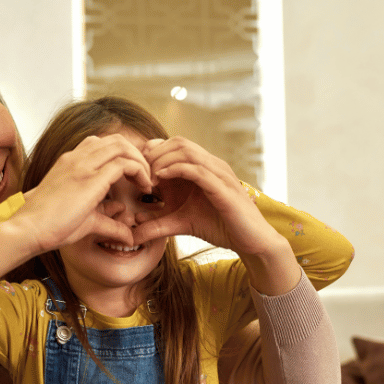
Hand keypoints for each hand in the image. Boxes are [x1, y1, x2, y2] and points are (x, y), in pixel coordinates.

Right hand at [17, 133, 153, 254]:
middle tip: (146, 176)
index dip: (124, 155)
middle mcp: (76, 158)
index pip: (102, 144)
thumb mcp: (86, 219)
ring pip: (122, 146)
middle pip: (115, 140)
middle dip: (136, 154)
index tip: (135, 176)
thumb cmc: (50, 226)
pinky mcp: (91, 178)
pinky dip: (140, 171)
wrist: (29, 229)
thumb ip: (108, 219)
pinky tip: (145, 187)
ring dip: (140, 160)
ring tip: (148, 181)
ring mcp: (83, 165)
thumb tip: (127, 230)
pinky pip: (124, 163)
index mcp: (70, 162)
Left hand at [132, 136, 277, 257]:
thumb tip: (132, 227)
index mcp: (203, 167)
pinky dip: (176, 169)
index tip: (137, 171)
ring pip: (186, 150)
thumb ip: (158, 224)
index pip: (174, 145)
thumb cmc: (220, 227)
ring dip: (162, 159)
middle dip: (154, 153)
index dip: (152, 153)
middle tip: (139, 172)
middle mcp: (212, 164)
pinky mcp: (223, 187)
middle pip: (178, 141)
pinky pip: (197, 169)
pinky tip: (160, 178)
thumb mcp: (181, 224)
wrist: (251, 242)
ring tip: (148, 176)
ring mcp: (219, 173)